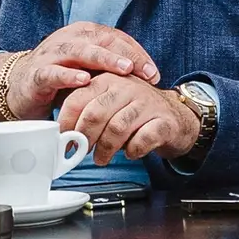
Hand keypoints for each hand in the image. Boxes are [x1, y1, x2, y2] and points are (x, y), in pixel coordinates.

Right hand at [0, 23, 159, 120]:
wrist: (19, 87)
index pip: (115, 37)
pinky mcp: (37, 74)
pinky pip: (53, 72)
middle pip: (101, 40)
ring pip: (80, 51)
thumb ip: (112, 69)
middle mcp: (69, 39)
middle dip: (126, 55)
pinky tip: (84, 80)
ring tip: (123, 69)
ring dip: (104, 59)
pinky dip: (69, 75)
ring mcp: (51, 55)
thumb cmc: (61, 79)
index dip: (136, 53)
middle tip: (144, 71)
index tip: (153, 73)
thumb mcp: (90, 71)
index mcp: (83, 35)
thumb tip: (149, 79)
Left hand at [56, 73, 198, 163]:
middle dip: (84, 138)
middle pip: (95, 113)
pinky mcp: (164, 122)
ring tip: (101, 158)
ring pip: (117, 128)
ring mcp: (147, 104)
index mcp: (107, 80)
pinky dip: (133, 151)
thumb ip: (86, 111)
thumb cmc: (136, 113)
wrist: (177, 117)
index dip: (67, 123)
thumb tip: (62, 134)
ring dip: (105, 149)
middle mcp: (127, 87)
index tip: (63, 140)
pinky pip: (142, 139)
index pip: (78, 99)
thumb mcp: (109, 104)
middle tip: (82, 151)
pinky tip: (130, 154)